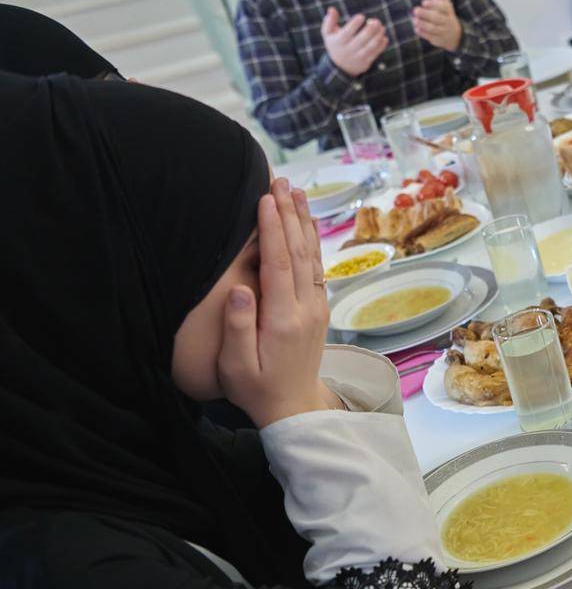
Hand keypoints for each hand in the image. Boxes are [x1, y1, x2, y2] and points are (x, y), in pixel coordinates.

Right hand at [218, 179, 330, 427]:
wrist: (294, 406)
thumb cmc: (256, 387)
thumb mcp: (236, 366)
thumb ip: (238, 328)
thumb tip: (239, 289)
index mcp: (285, 319)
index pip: (280, 265)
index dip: (272, 230)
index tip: (265, 200)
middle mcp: (307, 308)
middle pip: (299, 252)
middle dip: (288, 215)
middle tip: (279, 182)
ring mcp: (317, 306)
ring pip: (312, 256)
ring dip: (303, 222)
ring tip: (295, 191)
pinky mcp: (318, 307)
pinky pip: (316, 266)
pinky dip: (311, 240)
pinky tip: (305, 222)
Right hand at [322, 8, 387, 76]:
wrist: (340, 67)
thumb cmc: (335, 44)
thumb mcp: (328, 34)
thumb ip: (329, 21)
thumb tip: (332, 9)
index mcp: (339, 41)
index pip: (347, 32)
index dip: (354, 24)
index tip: (361, 16)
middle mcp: (348, 50)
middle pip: (362, 39)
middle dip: (371, 29)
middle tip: (376, 21)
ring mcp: (358, 57)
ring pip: (371, 46)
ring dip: (378, 36)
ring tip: (382, 27)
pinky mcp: (366, 62)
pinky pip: (375, 53)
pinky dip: (381, 45)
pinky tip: (384, 37)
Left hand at [413, 0, 461, 51]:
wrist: (455, 35)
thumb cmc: (445, 13)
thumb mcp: (443, 1)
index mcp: (448, 10)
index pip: (442, 7)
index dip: (433, 5)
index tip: (423, 2)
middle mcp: (447, 21)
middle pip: (437, 18)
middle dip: (426, 15)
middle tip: (415, 10)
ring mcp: (443, 31)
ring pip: (434, 29)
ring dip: (423, 24)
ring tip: (415, 20)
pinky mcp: (439, 40)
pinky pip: (431, 37)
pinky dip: (423, 33)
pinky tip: (417, 28)